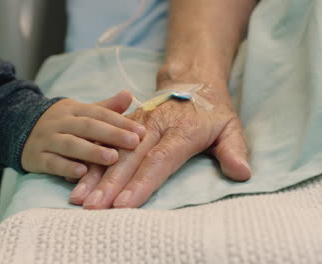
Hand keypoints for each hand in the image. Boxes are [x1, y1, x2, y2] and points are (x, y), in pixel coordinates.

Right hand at [21, 90, 145, 178]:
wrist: (19, 129)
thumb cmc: (62, 124)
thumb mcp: (81, 112)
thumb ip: (105, 108)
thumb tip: (129, 94)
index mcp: (74, 109)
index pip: (99, 113)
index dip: (121, 121)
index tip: (141, 131)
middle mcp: (61, 122)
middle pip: (88, 127)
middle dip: (112, 134)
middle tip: (134, 143)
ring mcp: (47, 139)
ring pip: (71, 144)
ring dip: (92, 151)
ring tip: (112, 158)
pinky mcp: (37, 157)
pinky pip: (52, 162)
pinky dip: (66, 167)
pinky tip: (82, 172)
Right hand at [69, 81, 250, 208]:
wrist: (192, 80)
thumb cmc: (211, 111)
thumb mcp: (230, 127)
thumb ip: (234, 150)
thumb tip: (242, 173)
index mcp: (181, 132)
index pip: (159, 161)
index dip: (141, 183)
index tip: (125, 204)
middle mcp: (155, 127)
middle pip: (130, 159)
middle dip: (111, 185)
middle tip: (94, 207)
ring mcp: (138, 125)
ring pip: (113, 152)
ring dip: (95, 176)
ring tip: (79, 198)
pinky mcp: (127, 124)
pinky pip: (106, 143)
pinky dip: (92, 162)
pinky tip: (79, 180)